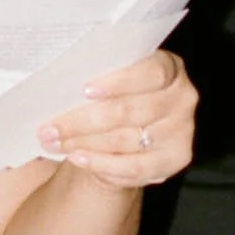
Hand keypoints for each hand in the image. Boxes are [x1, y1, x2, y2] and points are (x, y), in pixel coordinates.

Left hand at [36, 49, 197, 189]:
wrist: (130, 132)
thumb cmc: (115, 97)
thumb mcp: (112, 80)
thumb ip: (99, 78)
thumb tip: (58, 86)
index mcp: (170, 67)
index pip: (151, 73)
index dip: (119, 82)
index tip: (84, 90)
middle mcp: (183, 97)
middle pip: (131, 111)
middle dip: (84, 121)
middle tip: (51, 128)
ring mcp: (183, 130)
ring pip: (128, 139)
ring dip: (86, 144)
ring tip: (57, 143)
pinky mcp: (177, 158)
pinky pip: (135, 167)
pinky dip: (102, 164)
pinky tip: (78, 158)